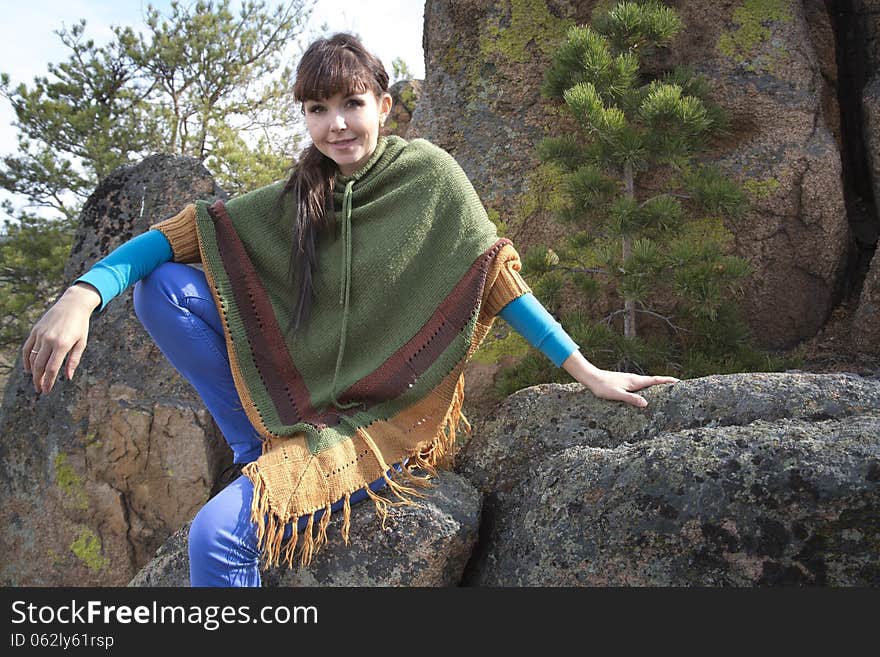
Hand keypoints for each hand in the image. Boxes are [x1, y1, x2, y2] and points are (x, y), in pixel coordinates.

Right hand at [22, 283, 100, 393]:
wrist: (72, 305)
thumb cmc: (80, 325)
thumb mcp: (82, 343)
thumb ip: (74, 360)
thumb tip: (68, 377)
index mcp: (63, 344)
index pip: (52, 368)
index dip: (48, 381)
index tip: (47, 391)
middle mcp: (49, 340)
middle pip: (40, 366)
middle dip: (38, 380)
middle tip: (40, 389)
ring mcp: (40, 335)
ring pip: (32, 358)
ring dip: (33, 372)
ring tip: (36, 381)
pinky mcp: (35, 331)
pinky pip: (27, 348)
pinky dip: (26, 360)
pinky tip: (29, 368)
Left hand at [562, 350, 678, 407]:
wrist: (591, 377)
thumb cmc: (602, 386)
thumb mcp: (617, 395)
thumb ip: (631, 399)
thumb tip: (646, 404)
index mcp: (635, 381)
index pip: (655, 380)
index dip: (667, 381)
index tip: (679, 381)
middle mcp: (634, 379)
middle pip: (654, 381)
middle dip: (666, 383)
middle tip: (678, 387)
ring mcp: (629, 380)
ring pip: (647, 383)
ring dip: (657, 385)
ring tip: (666, 391)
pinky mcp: (624, 383)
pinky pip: (640, 385)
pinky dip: (647, 388)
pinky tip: (645, 393)